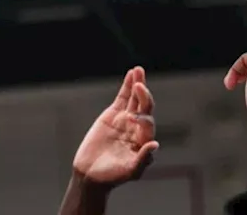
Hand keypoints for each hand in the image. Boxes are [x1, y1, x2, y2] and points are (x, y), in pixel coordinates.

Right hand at [72, 67, 158, 189]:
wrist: (91, 174)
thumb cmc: (113, 176)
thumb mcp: (131, 171)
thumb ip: (143, 158)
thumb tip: (155, 144)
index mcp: (144, 141)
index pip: (148, 125)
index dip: (143, 119)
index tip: (134, 119)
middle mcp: (137, 129)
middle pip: (145, 108)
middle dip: (144, 96)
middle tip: (140, 86)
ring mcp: (125, 120)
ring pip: (135, 99)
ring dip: (138, 85)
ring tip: (139, 70)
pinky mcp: (113, 115)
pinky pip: (122, 98)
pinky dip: (126, 86)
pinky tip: (131, 74)